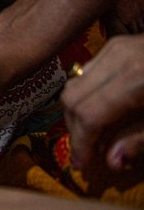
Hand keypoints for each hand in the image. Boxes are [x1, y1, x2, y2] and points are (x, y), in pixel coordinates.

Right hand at [60, 32, 143, 170]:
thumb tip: (111, 162)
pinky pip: (88, 71)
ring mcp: (116, 46)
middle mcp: (118, 58)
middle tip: (86, 153)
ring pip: (75, 82)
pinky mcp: (118, 43)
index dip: (80, 143)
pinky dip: (87, 94)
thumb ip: (142, 140)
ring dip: (77, 112)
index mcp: (135, 80)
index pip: (88, 114)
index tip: (82, 165)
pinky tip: (101, 112)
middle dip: (74, 128)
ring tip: (93, 135)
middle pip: (73, 97)